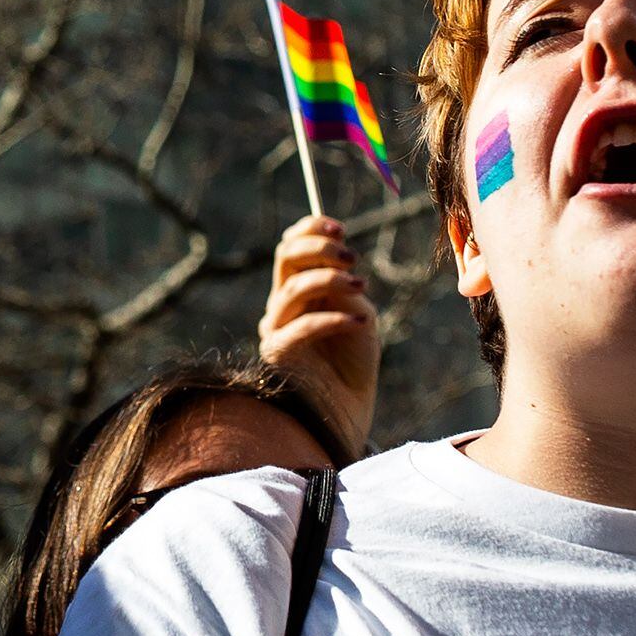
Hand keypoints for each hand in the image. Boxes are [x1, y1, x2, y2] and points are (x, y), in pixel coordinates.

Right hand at [255, 214, 375, 453]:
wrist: (347, 409)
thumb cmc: (353, 361)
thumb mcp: (358, 312)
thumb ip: (345, 285)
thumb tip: (339, 253)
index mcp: (298, 289)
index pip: (291, 247)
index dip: (311, 229)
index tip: (341, 227)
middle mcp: (281, 305)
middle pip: (285, 258)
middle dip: (318, 247)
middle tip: (349, 254)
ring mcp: (275, 329)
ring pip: (293, 289)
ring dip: (329, 280)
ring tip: (360, 285)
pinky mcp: (277, 354)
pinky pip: (302, 327)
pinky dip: (332, 320)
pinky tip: (359, 321)